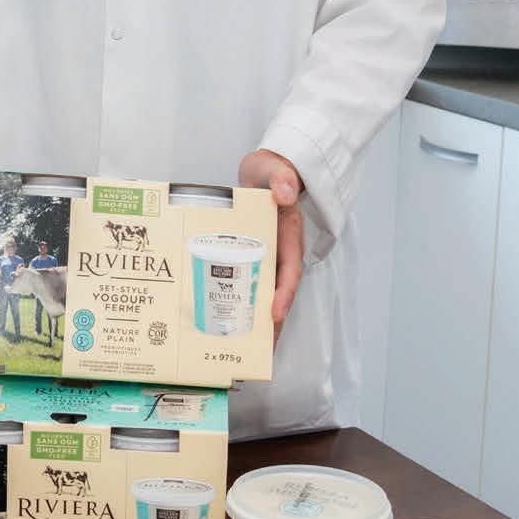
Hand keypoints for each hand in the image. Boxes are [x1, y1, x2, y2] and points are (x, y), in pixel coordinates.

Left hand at [238, 148, 304, 338]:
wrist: (265, 170)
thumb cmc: (272, 171)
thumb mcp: (276, 170)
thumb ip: (281, 178)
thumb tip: (284, 194)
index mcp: (289, 235)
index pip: (290, 269)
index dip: (284, 293)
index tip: (274, 314)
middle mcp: (280, 251)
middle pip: (279, 291)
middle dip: (271, 321)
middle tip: (260, 348)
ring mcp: (267, 256)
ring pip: (265, 292)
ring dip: (258, 319)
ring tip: (245, 347)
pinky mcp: (252, 256)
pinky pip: (249, 283)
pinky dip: (243, 302)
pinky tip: (228, 321)